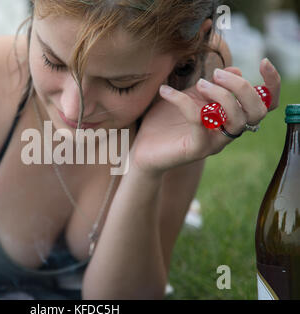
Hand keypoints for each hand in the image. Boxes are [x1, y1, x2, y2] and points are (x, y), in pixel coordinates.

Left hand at [131, 58, 280, 174]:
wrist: (143, 148)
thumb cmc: (166, 122)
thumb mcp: (189, 96)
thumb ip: (210, 85)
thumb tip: (236, 68)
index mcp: (230, 117)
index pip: (265, 104)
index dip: (272, 84)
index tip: (262, 61)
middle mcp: (228, 131)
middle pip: (257, 111)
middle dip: (242, 87)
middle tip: (216, 74)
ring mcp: (214, 143)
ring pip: (236, 119)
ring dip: (220, 94)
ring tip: (199, 84)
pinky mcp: (196, 149)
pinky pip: (199, 121)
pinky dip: (183, 100)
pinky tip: (165, 91)